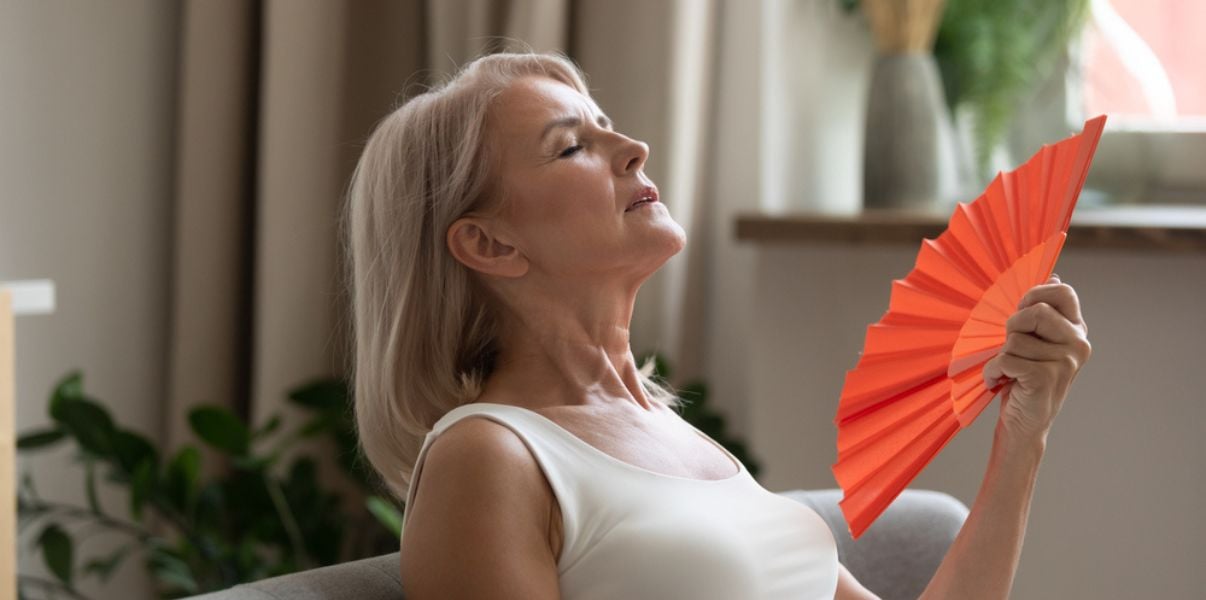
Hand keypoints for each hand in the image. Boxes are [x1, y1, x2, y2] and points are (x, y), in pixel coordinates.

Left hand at [982, 273, 1091, 443]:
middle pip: (1036, 312)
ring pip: (1015, 339)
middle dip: (1012, 326)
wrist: (1024, 424)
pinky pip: (1006, 360)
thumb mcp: (1034, 342)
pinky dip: (993, 372)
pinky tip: (1000, 382)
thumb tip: (1055, 276)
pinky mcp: (1047, 378)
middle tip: (1010, 347)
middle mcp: (1078, 344)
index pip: (1063, 293)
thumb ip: (1044, 313)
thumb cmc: (1023, 378)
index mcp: (1076, 330)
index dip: (1036, 294)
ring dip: (1000, 356)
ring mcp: (1065, 362)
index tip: (1021, 309)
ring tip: (1008, 371)